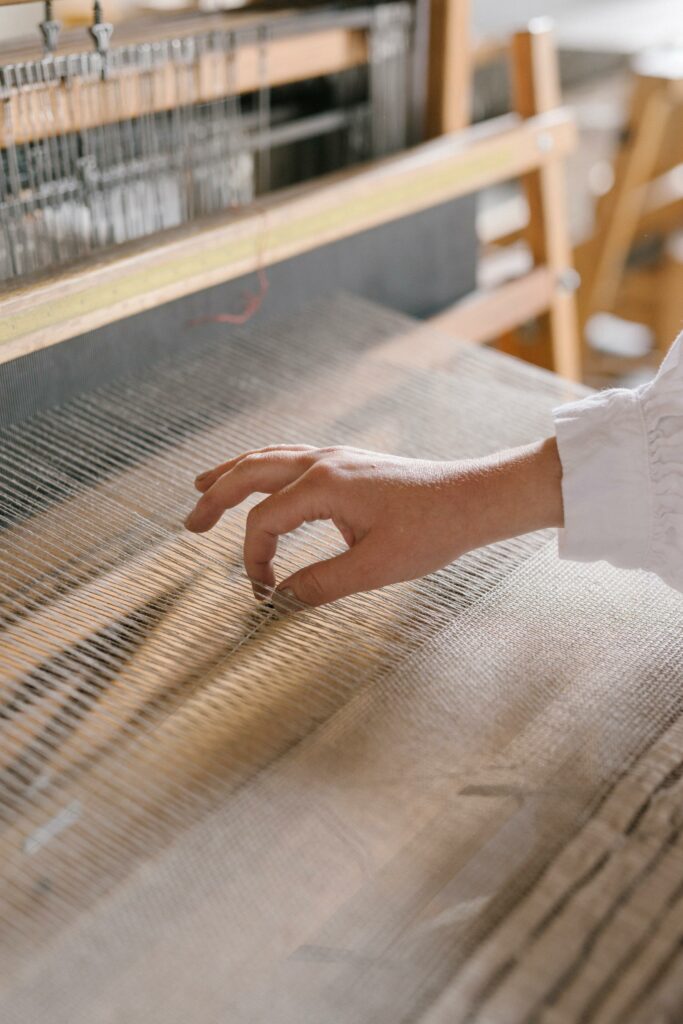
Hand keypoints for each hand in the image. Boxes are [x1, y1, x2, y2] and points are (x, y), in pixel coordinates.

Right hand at [184, 440, 562, 606]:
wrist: (474, 499)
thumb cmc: (432, 531)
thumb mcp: (376, 569)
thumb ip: (322, 584)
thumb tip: (284, 598)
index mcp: (324, 485)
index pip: (264, 522)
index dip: (253, 560)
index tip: (264, 593)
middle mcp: (323, 462)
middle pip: (251, 472)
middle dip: (215, 497)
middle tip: (190, 525)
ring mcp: (337, 457)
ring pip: (269, 457)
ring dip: (234, 474)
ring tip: (203, 486)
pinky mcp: (350, 463)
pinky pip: (292, 458)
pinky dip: (265, 468)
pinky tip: (263, 483)